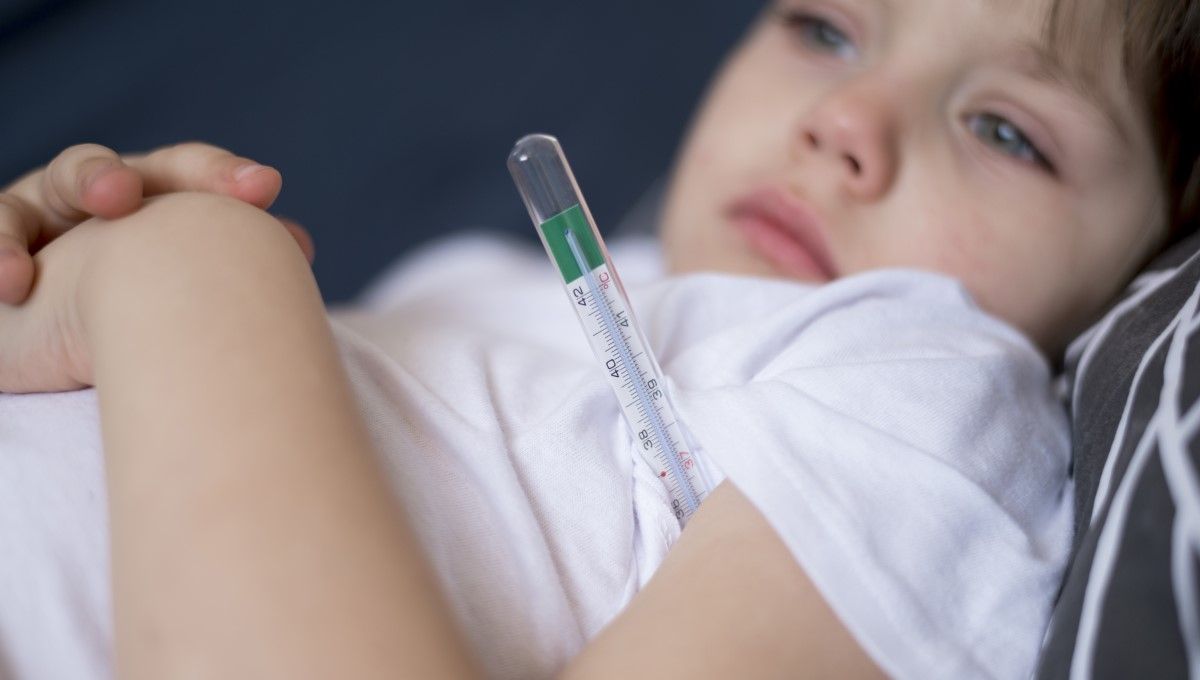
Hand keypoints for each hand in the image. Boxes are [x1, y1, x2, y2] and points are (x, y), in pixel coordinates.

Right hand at [0, 191, 313, 393]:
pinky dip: (3, 255)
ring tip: (86, 221)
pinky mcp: (0, 246)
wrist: (66, 339)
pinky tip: (15, 284)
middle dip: (114, 178)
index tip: (263, 189)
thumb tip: (301, 244)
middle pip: (104, 169)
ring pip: (43, 192)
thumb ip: (236, 258)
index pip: (184, 170)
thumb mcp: (185, 276)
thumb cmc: (146, 302)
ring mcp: (39, 215)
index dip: (220, 175)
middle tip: (124, 198)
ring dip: (64, 200)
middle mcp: (92, 194)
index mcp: (151, 193)